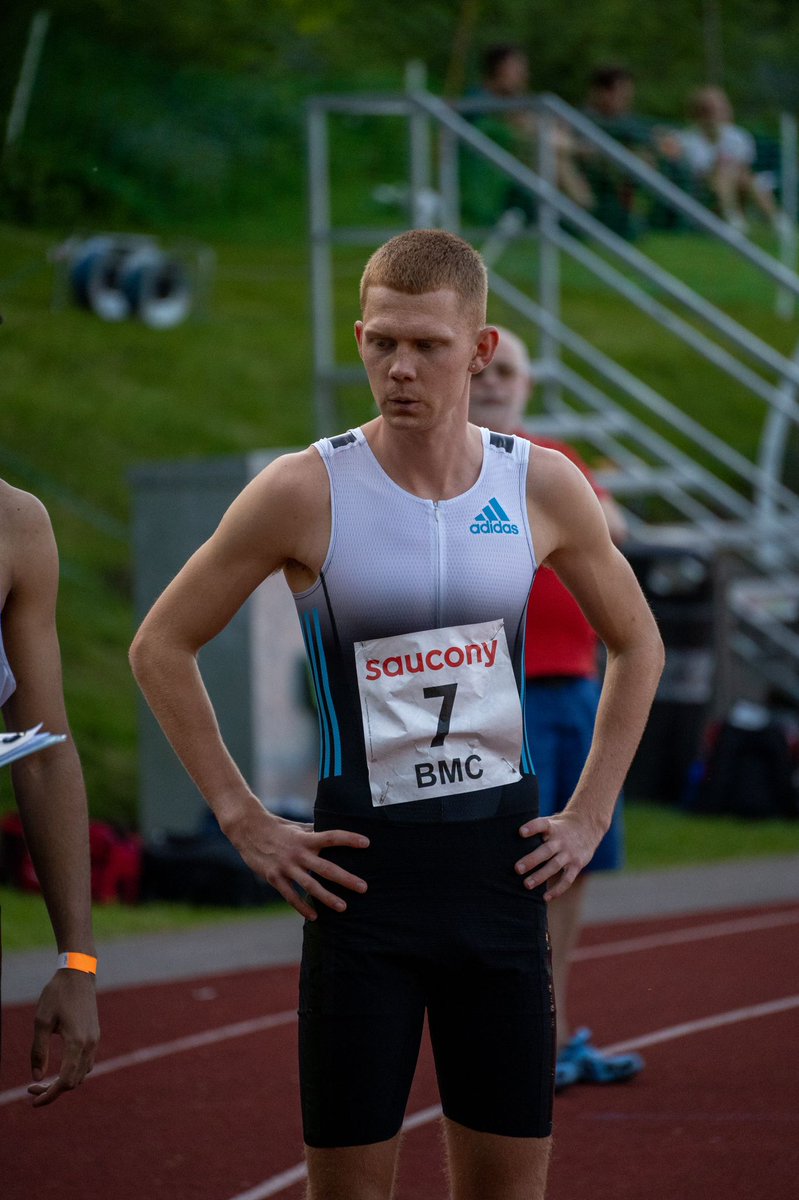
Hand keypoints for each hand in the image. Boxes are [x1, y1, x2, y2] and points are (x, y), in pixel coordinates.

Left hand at [27, 970, 99, 1105]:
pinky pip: (86, 1063)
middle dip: (53, 1090)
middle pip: (74, 1081)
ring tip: (43, 1081)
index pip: (66, 1081)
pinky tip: (59, 1068)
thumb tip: (37, 1078)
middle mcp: (90, 1044)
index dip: (50, 1095)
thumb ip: (38, 1051)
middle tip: (31, 1089)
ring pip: (82, 1074)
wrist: (78, 974)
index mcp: (76, 1042)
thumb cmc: (57, 995)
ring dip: (64, 1082)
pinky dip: (72, 1072)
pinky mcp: (95, 1035)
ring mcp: (95, 1040)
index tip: (33, 1100)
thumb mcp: (41, 1022)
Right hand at [225, 804, 369, 919]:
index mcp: (306, 838)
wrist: (248, 830)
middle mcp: (298, 853)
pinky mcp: (274, 877)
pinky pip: (290, 895)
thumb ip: (314, 832)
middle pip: (326, 868)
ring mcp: (286, 867)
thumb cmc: (277, 827)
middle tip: (364, 887)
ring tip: (343, 907)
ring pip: (310, 886)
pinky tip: (314, 916)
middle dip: (346, 879)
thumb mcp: (297, 827)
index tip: (367, 843)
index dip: (349, 839)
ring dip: (328, 897)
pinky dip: (302, 907)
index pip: (331, 837)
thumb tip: (333, 833)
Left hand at [515, 809, 603, 900]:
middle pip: (546, 850)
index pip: (541, 825)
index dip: (532, 827)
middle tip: (517, 869)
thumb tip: (509, 841)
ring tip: (526, 885)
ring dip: (540, 876)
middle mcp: (561, 840)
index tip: (521, 832)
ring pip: (554, 866)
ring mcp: (569, 853)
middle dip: (532, 860)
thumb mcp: (550, 822)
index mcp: (552, 827)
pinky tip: (545, 897)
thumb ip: (535, 831)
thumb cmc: (560, 827)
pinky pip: (567, 879)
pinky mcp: (577, 864)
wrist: (588, 826)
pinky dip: (557, 889)